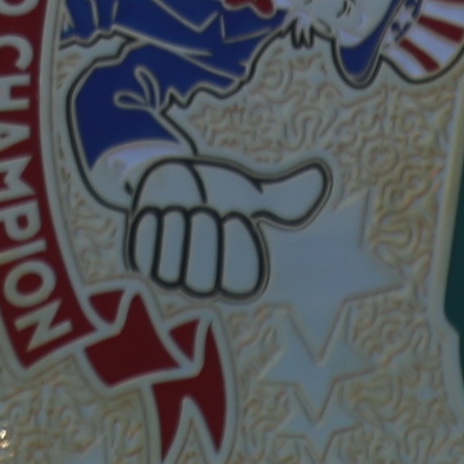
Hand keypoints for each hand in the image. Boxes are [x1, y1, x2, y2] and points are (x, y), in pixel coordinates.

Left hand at [127, 154, 327, 297]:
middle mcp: (207, 288)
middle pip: (203, 277)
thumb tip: (322, 175)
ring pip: (172, 268)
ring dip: (176, 224)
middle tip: (202, 206)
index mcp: (239, 278)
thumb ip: (285, 195)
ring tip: (179, 205)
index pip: (240, 279)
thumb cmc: (217, 190)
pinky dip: (150, 222)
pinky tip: (156, 209)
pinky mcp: (141, 264)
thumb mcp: (250, 192)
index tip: (231, 214)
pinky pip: (144, 252)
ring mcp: (172, 278)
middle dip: (204, 230)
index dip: (235, 240)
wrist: (173, 179)